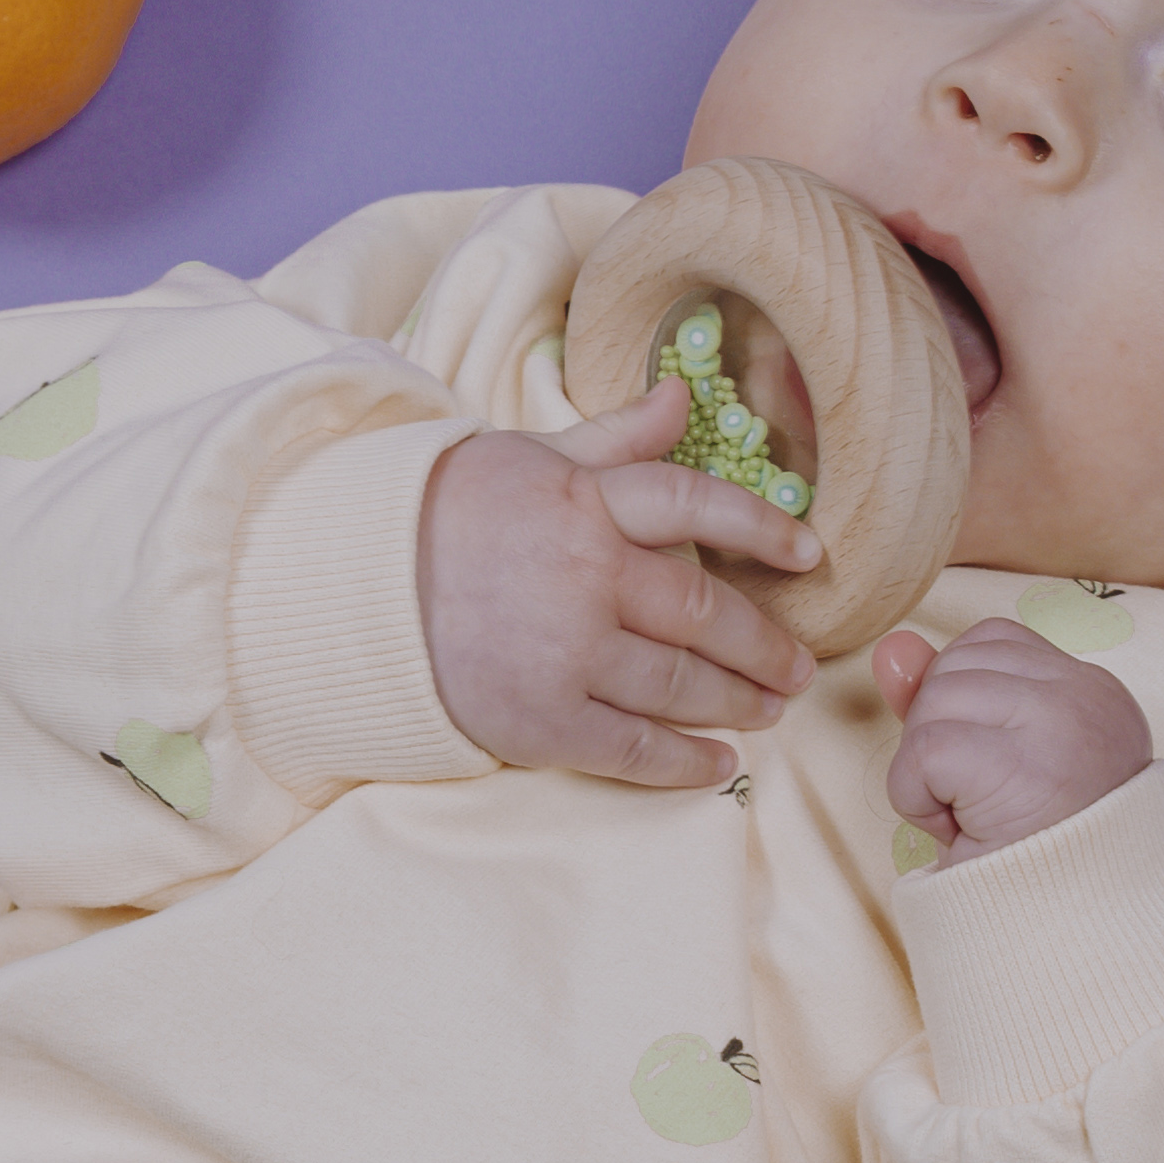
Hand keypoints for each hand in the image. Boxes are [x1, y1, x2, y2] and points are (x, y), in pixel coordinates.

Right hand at [414, 382, 822, 787]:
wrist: (352, 590)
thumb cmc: (449, 515)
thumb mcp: (531, 459)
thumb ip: (614, 439)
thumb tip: (683, 397)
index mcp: (588, 504)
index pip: (698, 506)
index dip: (764, 528)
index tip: (811, 554)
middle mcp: (587, 577)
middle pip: (703, 612)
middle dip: (763, 645)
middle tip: (799, 666)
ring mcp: (565, 652)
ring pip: (679, 684)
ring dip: (737, 702)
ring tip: (771, 709)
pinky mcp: (538, 718)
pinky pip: (632, 747)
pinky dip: (683, 762)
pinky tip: (718, 765)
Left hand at [875, 619, 1154, 859]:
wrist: (1074, 939)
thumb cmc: (1035, 857)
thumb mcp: (995, 762)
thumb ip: (950, 697)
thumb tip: (893, 647)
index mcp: (1096, 694)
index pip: (994, 643)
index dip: (963, 703)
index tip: (989, 768)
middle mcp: (1089, 697)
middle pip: (957, 664)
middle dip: (939, 732)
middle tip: (978, 799)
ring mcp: (1060, 725)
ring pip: (936, 699)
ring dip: (926, 767)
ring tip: (972, 814)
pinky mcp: (1021, 765)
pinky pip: (925, 749)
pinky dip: (917, 796)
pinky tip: (957, 829)